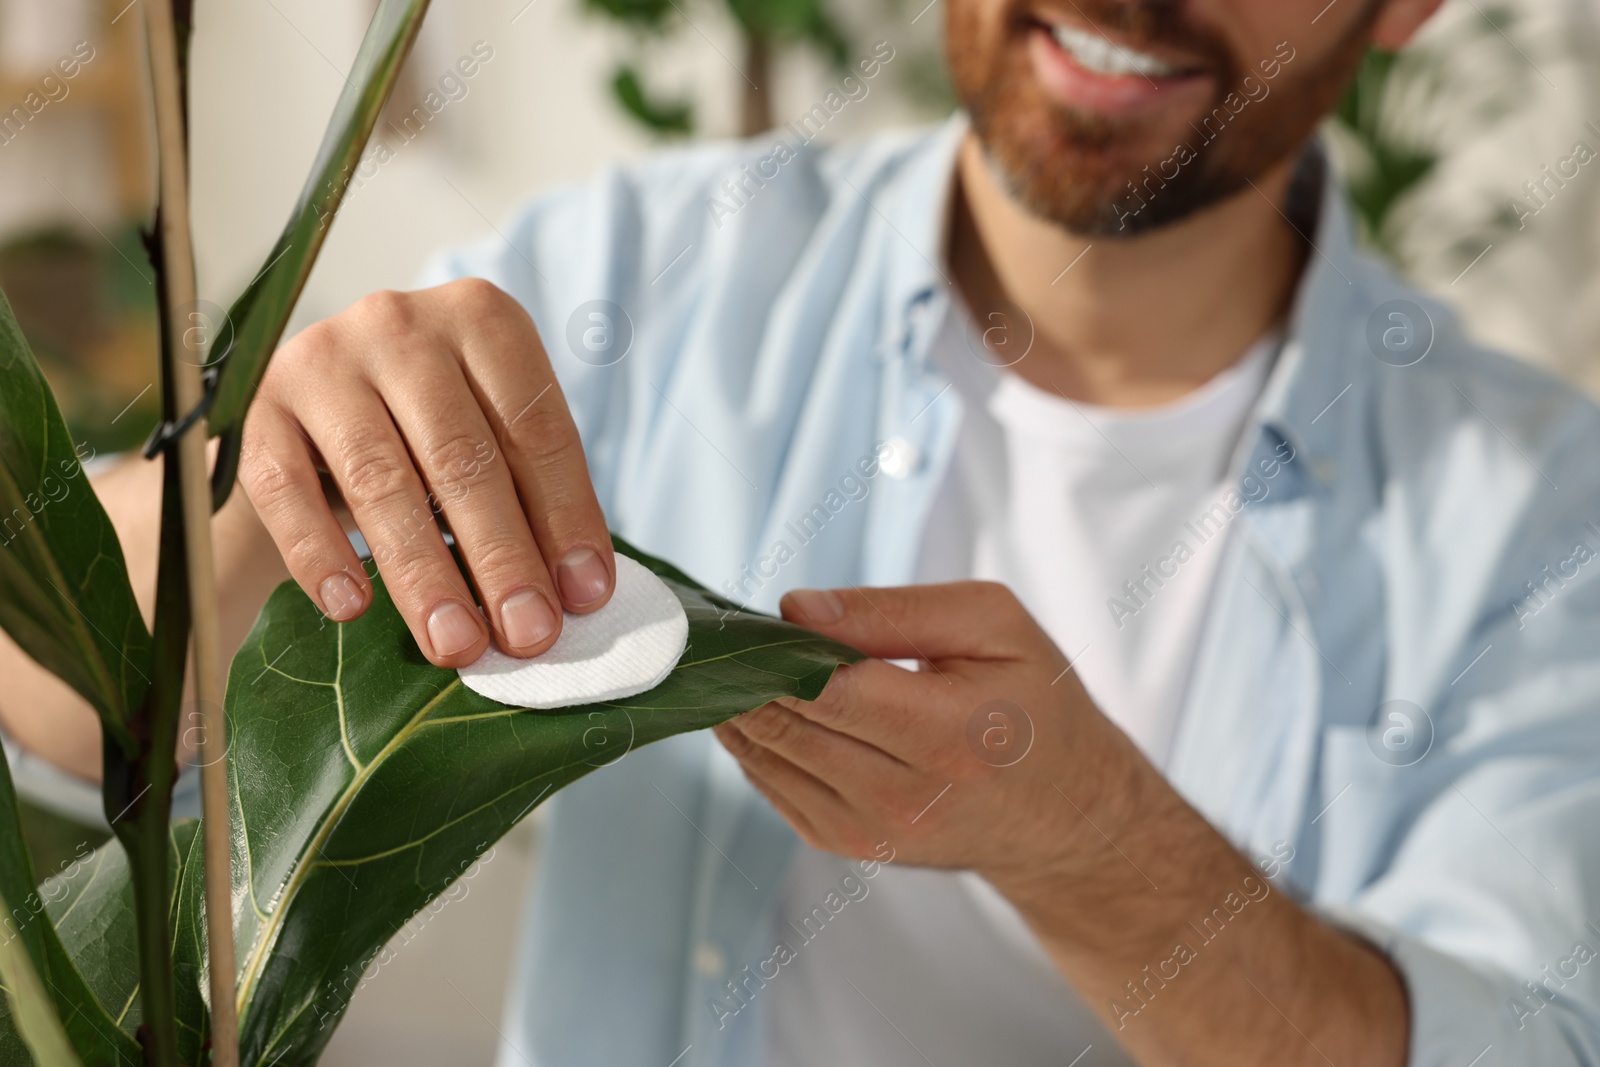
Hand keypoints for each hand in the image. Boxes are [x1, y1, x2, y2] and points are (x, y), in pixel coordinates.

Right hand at [239, 279, 613, 666]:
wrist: (320, 410)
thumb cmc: (432, 432)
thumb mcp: (495, 442)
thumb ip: (535, 501)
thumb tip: (577, 595)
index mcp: (483, 319)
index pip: (535, 427)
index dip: (565, 517)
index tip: (584, 597)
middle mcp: (401, 324)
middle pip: (461, 455)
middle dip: (501, 556)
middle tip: (528, 635)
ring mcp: (323, 358)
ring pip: (379, 478)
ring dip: (423, 572)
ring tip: (455, 643)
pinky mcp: (260, 406)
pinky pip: (284, 488)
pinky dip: (319, 553)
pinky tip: (351, 609)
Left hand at [713, 582, 1143, 889]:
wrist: (1065, 814)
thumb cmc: (1033, 703)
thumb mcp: (993, 626)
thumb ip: (895, 611)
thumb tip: (794, 607)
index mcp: (949, 733)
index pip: (826, 689)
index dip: (771, 648)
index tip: (740, 615)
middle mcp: (905, 796)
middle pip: (785, 724)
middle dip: (741, 674)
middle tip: (718, 632)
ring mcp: (872, 831)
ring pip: (765, 757)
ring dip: (737, 706)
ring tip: (731, 661)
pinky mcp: (849, 845)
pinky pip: (772, 785)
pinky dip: (756, 740)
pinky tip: (759, 703)